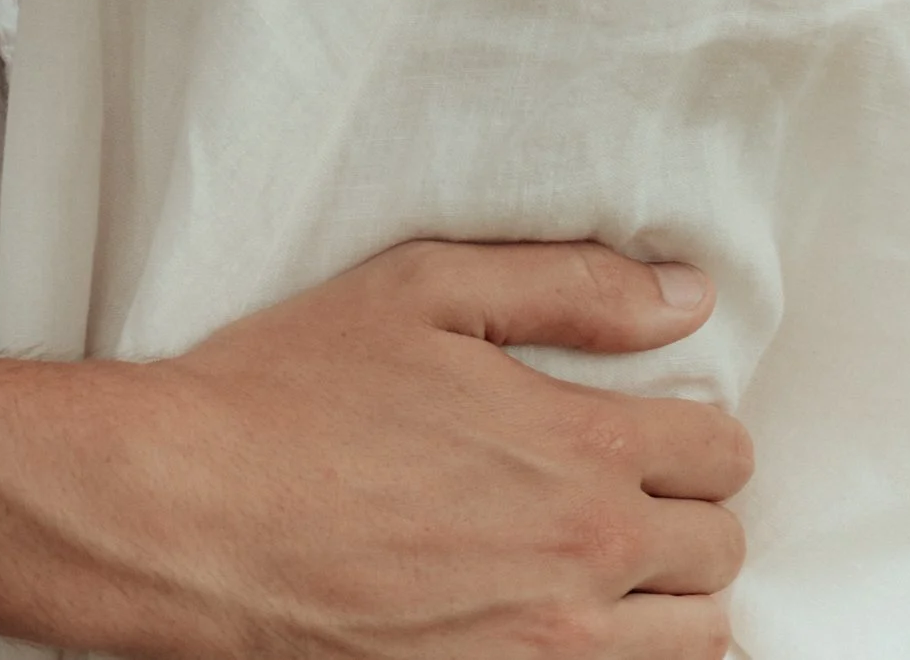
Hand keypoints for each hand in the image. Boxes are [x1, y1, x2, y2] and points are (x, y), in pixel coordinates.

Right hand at [19, 238, 746, 659]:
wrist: (187, 518)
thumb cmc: (290, 392)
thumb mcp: (425, 291)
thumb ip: (572, 287)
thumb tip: (688, 297)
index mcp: (575, 454)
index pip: (723, 453)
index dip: (696, 427)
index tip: (652, 421)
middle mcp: (578, 565)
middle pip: (719, 553)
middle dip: (686, 510)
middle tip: (622, 487)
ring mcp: (538, 654)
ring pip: (695, 643)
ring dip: (667, 599)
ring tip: (602, 563)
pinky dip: (612, 655)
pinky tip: (560, 617)